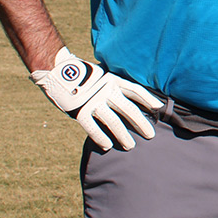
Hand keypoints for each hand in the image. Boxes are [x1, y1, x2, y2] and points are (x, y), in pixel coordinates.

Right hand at [30, 47, 162, 151]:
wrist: (58, 71)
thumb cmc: (83, 75)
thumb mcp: (103, 75)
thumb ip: (114, 86)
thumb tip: (129, 99)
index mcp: (114, 80)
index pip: (136, 91)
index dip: (148, 99)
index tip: (159, 108)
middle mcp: (106, 91)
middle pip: (129, 109)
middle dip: (141, 123)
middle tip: (151, 135)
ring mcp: (93, 101)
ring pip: (113, 121)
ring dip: (123, 135)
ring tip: (131, 145)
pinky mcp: (80, 111)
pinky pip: (93, 128)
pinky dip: (100, 138)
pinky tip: (107, 146)